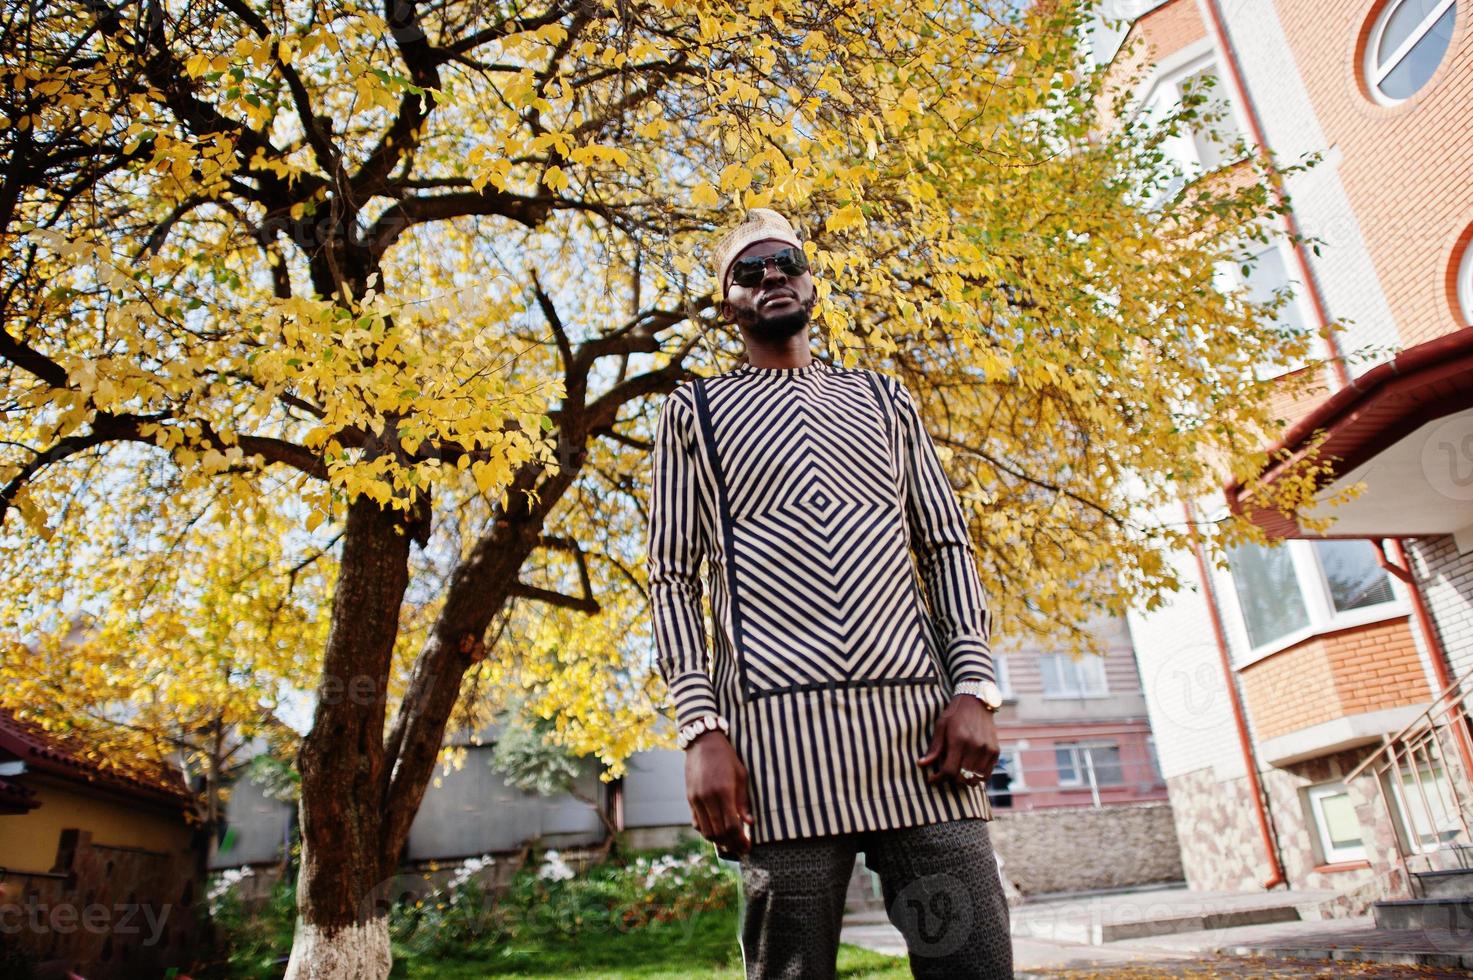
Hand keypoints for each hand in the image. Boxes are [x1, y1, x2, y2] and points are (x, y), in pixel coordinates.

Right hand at [685, 730, 754, 855]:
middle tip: (742, 850)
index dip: (740, 840)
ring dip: (719, 842)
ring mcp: (696, 799)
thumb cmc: (727, 758)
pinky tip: (717, 833)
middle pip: (718, 833)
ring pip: (706, 831)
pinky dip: (707, 832)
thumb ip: (744, 802)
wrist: (703, 743)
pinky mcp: (689, 799)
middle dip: (731, 845)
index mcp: (723, 791)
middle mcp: (707, 798)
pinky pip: (697, 823)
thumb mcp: (741, 776)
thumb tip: (749, 824)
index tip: (749, 847)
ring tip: (731, 844)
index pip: (731, 826)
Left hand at [917, 694, 997, 787]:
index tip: (932, 778)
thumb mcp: (941, 726)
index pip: (949, 770)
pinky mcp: (995, 751)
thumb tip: (921, 764)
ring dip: (965, 780)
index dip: (939, 778)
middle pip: (962, 777)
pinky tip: (969, 770)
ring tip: (957, 772)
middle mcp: (975, 746)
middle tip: (945, 773)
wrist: (977, 701)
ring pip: (975, 779)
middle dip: (951, 779)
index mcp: (959, 740)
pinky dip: (977, 777)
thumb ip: (934, 748)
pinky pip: (987, 774)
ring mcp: (987, 750)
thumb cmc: (955, 714)